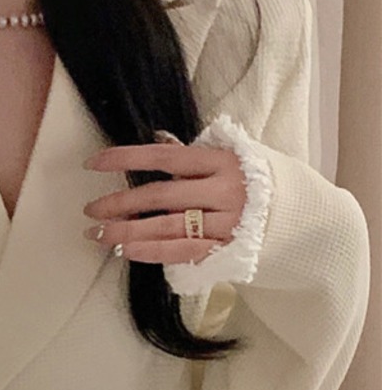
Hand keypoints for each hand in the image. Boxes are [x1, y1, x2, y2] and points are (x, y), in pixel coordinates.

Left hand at [82, 139, 245, 265]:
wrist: (300, 216)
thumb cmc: (255, 182)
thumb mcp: (229, 159)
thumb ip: (191, 154)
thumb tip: (158, 138)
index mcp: (221, 160)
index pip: (164, 156)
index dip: (126, 158)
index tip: (93, 163)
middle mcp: (224, 189)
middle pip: (160, 195)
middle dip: (120, 202)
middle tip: (90, 210)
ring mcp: (226, 221)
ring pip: (167, 226)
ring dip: (126, 231)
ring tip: (97, 234)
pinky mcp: (226, 248)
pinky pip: (182, 251)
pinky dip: (151, 252)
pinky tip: (125, 251)